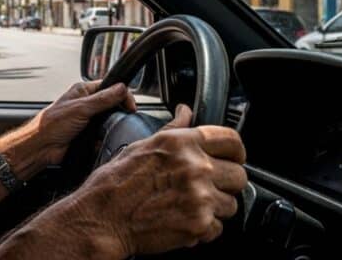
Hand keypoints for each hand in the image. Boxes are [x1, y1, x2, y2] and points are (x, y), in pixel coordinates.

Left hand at [1, 82, 135, 174]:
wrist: (41, 147)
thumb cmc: (52, 124)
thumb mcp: (81, 108)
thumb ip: (103, 99)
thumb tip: (122, 89)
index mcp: (83, 91)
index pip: (110, 86)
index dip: (122, 94)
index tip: (130, 106)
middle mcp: (86, 103)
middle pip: (111, 104)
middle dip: (118, 112)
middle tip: (125, 118)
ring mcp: (87, 119)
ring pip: (108, 121)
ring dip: (110, 127)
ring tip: (110, 130)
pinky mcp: (87, 134)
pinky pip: (103, 134)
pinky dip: (104, 138)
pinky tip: (101, 141)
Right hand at [71, 104, 246, 256]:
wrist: (102, 218)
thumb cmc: (115, 183)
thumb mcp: (143, 145)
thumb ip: (173, 129)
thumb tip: (186, 112)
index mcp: (182, 143)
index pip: (232, 141)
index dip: (236, 152)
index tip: (233, 159)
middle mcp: (195, 166)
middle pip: (239, 175)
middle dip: (226, 183)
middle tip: (206, 188)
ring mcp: (200, 196)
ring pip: (231, 204)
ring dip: (215, 208)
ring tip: (189, 206)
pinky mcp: (199, 224)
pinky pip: (218, 228)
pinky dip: (204, 228)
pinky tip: (183, 220)